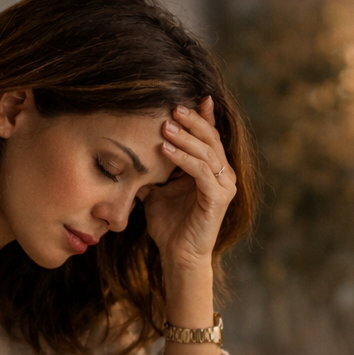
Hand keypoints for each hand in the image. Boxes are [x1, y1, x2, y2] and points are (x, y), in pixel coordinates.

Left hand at [141, 97, 235, 286]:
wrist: (178, 256)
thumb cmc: (169, 225)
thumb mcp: (157, 190)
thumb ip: (153, 170)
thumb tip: (130, 151)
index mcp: (211, 169)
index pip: (208, 135)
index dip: (200, 116)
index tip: (182, 99)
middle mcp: (223, 174)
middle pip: (210, 137)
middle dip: (191, 120)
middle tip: (171, 107)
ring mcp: (223, 185)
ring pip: (206, 151)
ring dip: (184, 136)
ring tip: (164, 125)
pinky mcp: (219, 198)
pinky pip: (201, 171)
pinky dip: (183, 158)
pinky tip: (165, 149)